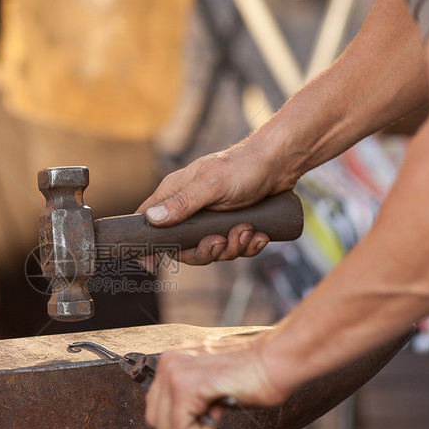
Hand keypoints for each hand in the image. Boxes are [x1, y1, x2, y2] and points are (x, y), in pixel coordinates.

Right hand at [135, 144, 296, 268]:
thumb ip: (182, 203)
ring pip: (211, 250)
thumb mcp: (210, 185)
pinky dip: (247, 246)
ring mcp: (210, 219)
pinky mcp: (231, 225)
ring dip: (231, 247)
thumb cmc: (243, 166)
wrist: (280, 164)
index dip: (148, 246)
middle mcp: (189, 208)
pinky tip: (259, 235)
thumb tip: (151, 220)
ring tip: (247, 231)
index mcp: (175, 194)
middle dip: (205, 251)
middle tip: (221, 241)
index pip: (148, 222)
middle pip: (183, 247)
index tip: (153, 264)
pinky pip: (233, 248)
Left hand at [144, 333, 287, 428]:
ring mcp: (175, 371)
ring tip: (216, 404)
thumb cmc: (250, 374)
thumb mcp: (206, 378)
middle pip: (155, 419)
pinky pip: (182, 428)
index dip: (182, 415)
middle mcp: (168, 361)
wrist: (273, 362)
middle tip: (211, 406)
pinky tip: (219, 406)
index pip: (155, 406)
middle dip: (184, 424)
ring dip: (194, 426)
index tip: (207, 402)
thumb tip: (172, 414)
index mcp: (171, 359)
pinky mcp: (187, 385)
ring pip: (166, 426)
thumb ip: (184, 389)